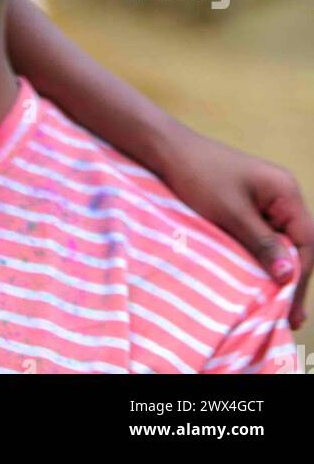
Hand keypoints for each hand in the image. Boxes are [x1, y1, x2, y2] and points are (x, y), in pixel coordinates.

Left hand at [159, 125, 312, 328]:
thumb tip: (289, 275)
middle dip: (293, 279)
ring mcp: (267, 201)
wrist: (169, 151)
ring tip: (278, 309)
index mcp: (285, 191)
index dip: (299, 275)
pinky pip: (264, 237)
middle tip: (290, 318)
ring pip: (281, 243)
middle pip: (297, 244)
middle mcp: (282, 195)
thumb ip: (262, 243)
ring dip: (279, 272)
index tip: (289, 306)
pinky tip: (260, 282)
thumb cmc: (201, 175)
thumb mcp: (231, 212)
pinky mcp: (250, 206)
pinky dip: (264, 259)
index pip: (305, 241)